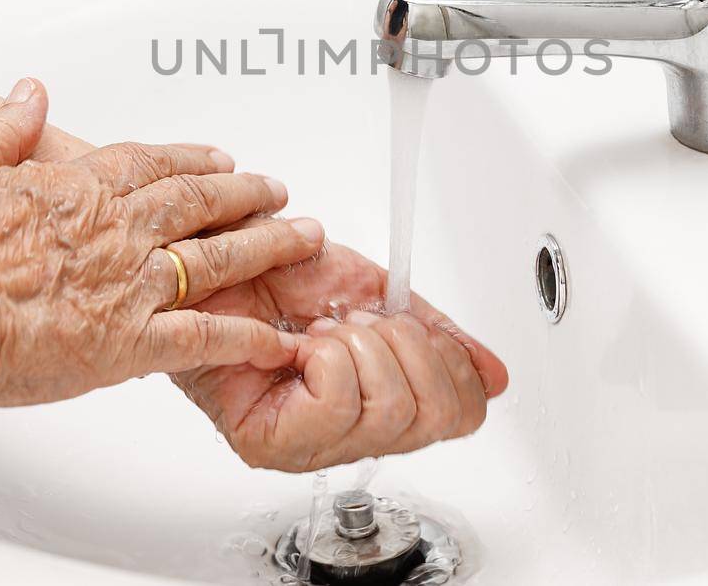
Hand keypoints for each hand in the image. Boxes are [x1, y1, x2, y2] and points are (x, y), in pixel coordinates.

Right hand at [0, 79, 325, 407]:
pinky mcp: (131, 342)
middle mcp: (116, 229)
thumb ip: (2, 129)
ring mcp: (131, 284)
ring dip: (268, 246)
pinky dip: (248, 338)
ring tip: (304, 239)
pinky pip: (207, 338)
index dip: (190, 159)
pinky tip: (278, 338)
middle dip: (246, 194)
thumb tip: (29, 90)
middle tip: (277, 191)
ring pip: (219, 258)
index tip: (216, 158)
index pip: (150, 163)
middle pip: (199, 201)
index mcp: (77, 187)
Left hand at [173, 222, 509, 470]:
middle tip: (364, 323)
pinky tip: (302, 345)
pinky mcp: (271, 444)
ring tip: (325, 330)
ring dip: (364, 344)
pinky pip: (339, 400)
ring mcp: (312, 448)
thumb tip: (493, 373)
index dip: (455, 363)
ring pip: (392, 408)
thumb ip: (437, 335)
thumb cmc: (278, 278)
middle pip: (436, 415)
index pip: (462, 416)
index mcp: (382, 405)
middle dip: (410, 346)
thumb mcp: (377, 296)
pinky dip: (328, 355)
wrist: (214, 259)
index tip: (419, 326)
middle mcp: (351, 438)